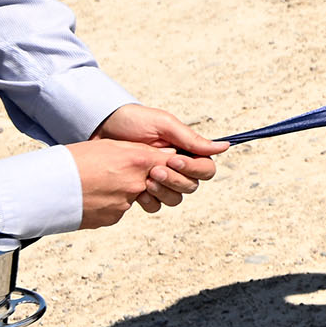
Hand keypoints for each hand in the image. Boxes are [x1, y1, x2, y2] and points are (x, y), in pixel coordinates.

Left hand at [69, 107, 220, 227]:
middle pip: (191, 186)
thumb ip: (192, 140)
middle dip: (174, 180)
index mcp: (186, 151)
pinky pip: (154, 206)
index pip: (206, 169)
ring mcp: (159, 180)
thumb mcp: (164, 125)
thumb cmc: (133, 120)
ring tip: (145, 179)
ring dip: (163, 191)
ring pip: (175, 198)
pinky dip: (148, 201)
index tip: (173, 160)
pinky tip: (136, 190)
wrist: (100, 128)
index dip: (194, 169)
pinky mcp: (141, 190)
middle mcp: (176, 168)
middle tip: (153, 170)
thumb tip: (225, 147)